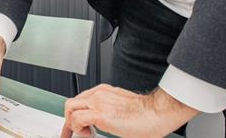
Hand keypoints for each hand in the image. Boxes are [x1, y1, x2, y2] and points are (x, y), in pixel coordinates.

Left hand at [62, 85, 197, 137]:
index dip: (73, 114)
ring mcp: (98, 102)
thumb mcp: (122, 110)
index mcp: (103, 92)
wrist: (157, 113)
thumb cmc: (146, 115)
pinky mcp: (100, 114)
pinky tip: (89, 134)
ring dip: (72, 123)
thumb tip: (105, 124)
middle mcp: (98, 94)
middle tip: (72, 132)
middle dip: (69, 119)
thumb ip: (110, 113)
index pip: (80, 100)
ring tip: (85, 133)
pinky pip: (77, 118)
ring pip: (70, 108)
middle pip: (71, 103)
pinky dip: (77, 128)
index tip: (71, 126)